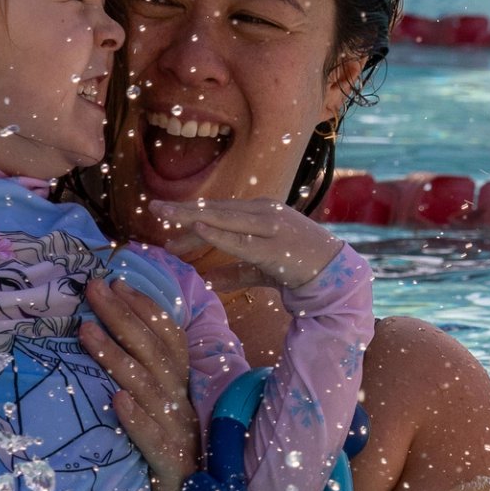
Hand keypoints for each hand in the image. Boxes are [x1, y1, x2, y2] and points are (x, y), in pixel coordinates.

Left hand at [79, 275, 202, 490]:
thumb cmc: (170, 459)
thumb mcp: (159, 414)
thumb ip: (145, 381)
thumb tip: (115, 343)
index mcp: (181, 389)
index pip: (169, 339)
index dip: (147, 309)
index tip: (118, 282)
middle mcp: (182, 404)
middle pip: (154, 352)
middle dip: (122, 317)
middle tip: (92, 289)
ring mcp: (178, 433)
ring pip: (149, 388)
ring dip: (117, 358)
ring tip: (85, 332)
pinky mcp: (170, 465)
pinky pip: (154, 439)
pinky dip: (137, 419)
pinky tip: (117, 402)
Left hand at [145, 197, 346, 292]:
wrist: (335, 273)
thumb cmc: (299, 267)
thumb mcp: (261, 268)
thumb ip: (234, 272)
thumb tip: (208, 282)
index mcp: (260, 212)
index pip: (218, 213)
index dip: (190, 219)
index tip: (165, 228)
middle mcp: (263, 212)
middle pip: (216, 209)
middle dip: (183, 210)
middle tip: (154, 208)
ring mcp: (270, 226)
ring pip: (223, 218)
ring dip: (192, 216)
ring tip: (165, 215)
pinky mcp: (274, 245)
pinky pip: (240, 240)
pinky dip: (218, 233)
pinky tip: (198, 228)